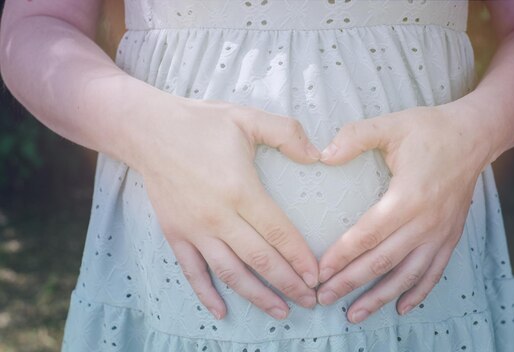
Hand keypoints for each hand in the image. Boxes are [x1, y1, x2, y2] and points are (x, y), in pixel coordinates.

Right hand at [134, 97, 320, 319]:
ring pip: (230, 273)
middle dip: (288, 283)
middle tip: (310, 300)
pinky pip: (192, 272)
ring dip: (257, 296)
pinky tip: (222, 312)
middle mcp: (218, 217)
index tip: (317, 275)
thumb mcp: (248, 118)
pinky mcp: (175, 234)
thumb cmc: (200, 124)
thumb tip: (319, 155)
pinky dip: (206, 294)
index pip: (278, 233)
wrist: (147, 130)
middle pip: (260, 260)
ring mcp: (194, 229)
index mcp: (240, 190)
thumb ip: (287, 133)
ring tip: (280, 311)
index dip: (300, 257)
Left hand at [314, 102, 492, 322]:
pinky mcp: (450, 236)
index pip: (368, 235)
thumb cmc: (429, 130)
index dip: (342, 256)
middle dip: (351, 283)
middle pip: (383, 261)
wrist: (475, 136)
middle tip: (324, 299)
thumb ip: (355, 137)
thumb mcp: (391, 125)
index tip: (320, 273)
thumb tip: (323, 155)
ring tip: (354, 315)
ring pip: (407, 275)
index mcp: (408, 196)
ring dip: (380, 298)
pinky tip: (401, 308)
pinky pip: (434, 272)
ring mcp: (441, 233)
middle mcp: (426, 222)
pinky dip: (418, 293)